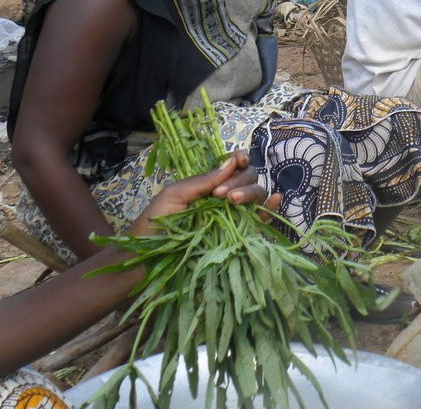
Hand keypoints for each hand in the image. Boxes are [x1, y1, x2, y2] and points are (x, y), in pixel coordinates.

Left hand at [130, 152, 276, 236]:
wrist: (146, 260)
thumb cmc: (154, 225)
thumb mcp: (174, 195)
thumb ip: (202, 180)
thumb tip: (232, 162)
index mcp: (208, 185)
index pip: (233, 166)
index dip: (240, 160)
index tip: (237, 161)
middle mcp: (224, 198)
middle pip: (248, 177)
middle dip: (239, 180)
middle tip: (221, 194)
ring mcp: (233, 216)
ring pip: (257, 195)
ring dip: (250, 192)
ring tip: (232, 201)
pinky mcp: (240, 235)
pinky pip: (261, 220)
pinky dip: (271, 208)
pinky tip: (274, 200)